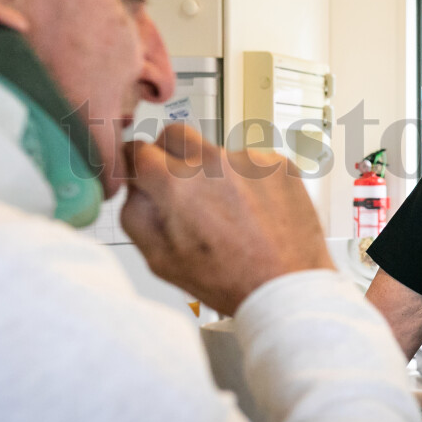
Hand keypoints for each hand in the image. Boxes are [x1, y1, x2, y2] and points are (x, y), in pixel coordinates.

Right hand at [120, 123, 333, 315]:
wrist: (287, 287)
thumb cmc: (230, 280)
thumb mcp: (161, 260)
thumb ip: (136, 215)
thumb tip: (135, 188)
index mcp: (178, 185)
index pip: (138, 149)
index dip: (134, 161)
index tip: (139, 167)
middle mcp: (212, 163)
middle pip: (174, 135)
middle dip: (168, 154)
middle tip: (179, 185)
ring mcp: (248, 160)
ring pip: (215, 151)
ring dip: (213, 173)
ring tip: (228, 213)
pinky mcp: (277, 163)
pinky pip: (249, 161)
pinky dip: (246, 180)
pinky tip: (253, 210)